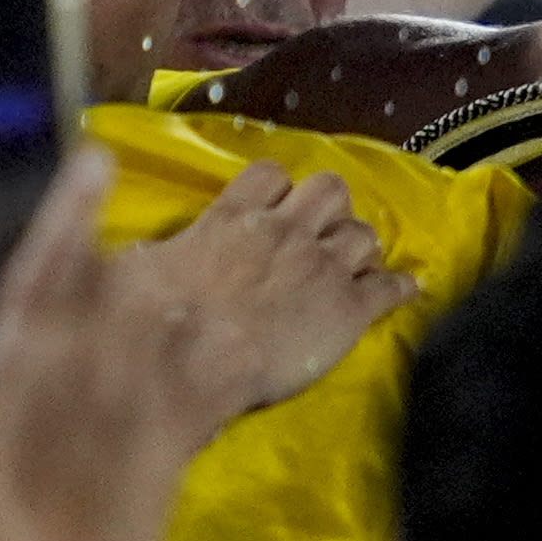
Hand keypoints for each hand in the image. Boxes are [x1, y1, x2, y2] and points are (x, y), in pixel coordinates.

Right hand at [96, 158, 416, 437]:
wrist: (190, 367)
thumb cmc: (150, 320)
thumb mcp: (134, 265)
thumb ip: (155, 244)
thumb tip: (140, 243)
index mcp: (234, 218)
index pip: (270, 173)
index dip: (275, 187)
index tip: (273, 203)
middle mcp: (286, 233)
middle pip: (330, 189)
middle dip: (329, 207)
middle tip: (319, 230)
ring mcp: (323, 269)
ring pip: (365, 233)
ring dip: (358, 247)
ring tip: (350, 264)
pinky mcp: (350, 310)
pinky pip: (391, 288)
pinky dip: (401, 287)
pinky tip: (406, 289)